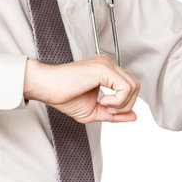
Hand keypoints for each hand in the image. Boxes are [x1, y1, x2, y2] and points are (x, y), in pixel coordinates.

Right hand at [24, 54, 139, 123]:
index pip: (130, 86)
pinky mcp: (104, 69)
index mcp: (106, 71)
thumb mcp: (94, 111)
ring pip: (133, 86)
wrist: (45, 87)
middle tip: (107, 109)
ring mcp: (107, 65)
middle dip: (126, 104)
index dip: (125, 103)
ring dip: (122, 103)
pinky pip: (126, 87)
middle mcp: (108, 65)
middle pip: (136, 86)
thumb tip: (134, 116)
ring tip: (104, 105)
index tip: (109, 110)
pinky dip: (118, 100)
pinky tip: (103, 101)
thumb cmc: (63, 95)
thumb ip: (115, 114)